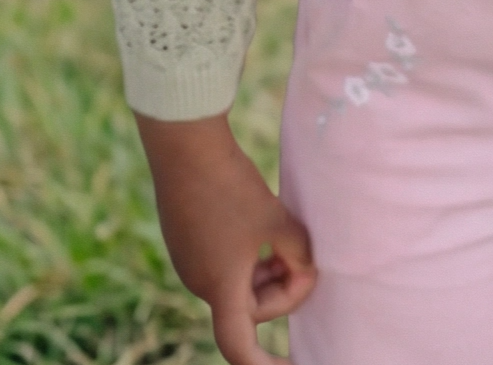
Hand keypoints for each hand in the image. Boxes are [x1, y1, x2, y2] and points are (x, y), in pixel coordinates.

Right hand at [135, 111, 316, 360]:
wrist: (185, 147)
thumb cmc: (232, 186)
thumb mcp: (276, 219)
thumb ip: (296, 251)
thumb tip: (304, 267)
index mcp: (221, 287)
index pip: (239, 348)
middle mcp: (200, 283)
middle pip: (250, 309)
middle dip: (283, 290)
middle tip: (307, 260)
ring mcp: (190, 262)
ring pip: (239, 285)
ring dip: (268, 273)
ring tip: (289, 241)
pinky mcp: (187, 241)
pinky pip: (225, 264)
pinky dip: (250, 257)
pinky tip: (265, 228)